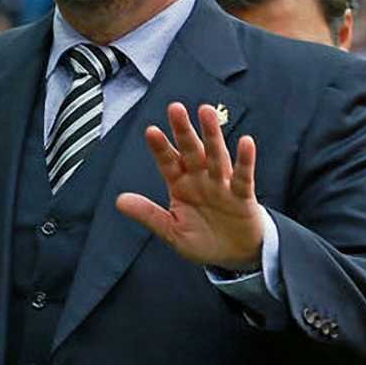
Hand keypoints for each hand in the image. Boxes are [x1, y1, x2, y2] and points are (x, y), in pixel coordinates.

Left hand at [116, 102, 262, 269]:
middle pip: (191, 151)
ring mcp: (221, 185)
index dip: (160, 148)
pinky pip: (243, 176)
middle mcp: (200, 179)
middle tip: (175, 108)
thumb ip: (148, 214)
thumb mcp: (171, 231)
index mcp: (180, 185)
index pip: (168, 162)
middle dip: (183, 130)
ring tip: (206, 112)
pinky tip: (246, 143)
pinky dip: (245, 160)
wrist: (234, 256)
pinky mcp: (242, 195)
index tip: (150, 131)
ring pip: (216, 156)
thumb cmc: (203, 240)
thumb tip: (119, 201)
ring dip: (212, 135)